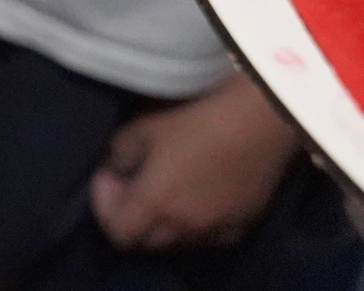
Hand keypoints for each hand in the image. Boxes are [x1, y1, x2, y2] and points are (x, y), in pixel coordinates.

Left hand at [90, 74, 297, 252]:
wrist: (258, 123)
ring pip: (178, 244)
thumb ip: (120, 155)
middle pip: (146, 243)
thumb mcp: (142, 128)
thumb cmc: (195, 120)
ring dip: (163, 225)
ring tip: (164, 192)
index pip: (118, 233)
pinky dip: (195, 226)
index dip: (105, 208)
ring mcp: (216, 230)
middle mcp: (184, 226)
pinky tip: (197, 199)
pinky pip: (209, 238)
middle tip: (132, 187)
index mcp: (155, 204)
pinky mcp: (242, 226)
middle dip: (131, 219)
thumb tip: (116, 171)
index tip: (110, 178)